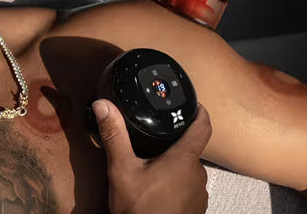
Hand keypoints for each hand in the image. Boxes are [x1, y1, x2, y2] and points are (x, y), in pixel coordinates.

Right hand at [93, 99, 211, 213]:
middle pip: (191, 148)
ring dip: (174, 162)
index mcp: (185, 159)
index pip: (203, 127)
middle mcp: (198, 175)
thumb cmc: (139, 209)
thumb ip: (114, 135)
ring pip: (188, 169)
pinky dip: (174, 181)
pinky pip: (187, 186)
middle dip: (174, 140)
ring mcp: (199, 195)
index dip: (200, 111)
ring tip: (151, 159)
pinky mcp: (194, 210)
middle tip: (155, 133)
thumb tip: (103, 105)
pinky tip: (156, 185)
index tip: (193, 103)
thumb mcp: (121, 170)